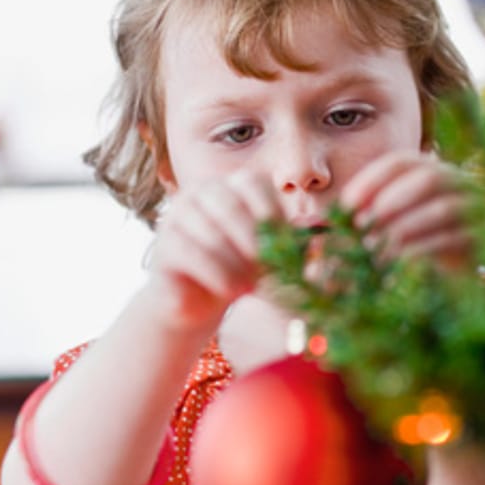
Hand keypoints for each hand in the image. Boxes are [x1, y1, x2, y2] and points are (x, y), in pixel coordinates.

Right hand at [145, 166, 280, 328]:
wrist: (198, 301)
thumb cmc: (242, 271)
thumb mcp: (271, 254)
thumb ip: (293, 241)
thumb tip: (320, 231)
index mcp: (231, 186)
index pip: (253, 183)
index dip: (270, 213)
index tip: (283, 244)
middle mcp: (201, 192)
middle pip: (229, 204)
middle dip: (252, 239)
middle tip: (268, 269)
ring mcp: (178, 215)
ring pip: (210, 231)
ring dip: (235, 262)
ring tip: (250, 287)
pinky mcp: (164, 244)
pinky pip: (191, 252)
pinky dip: (216, 273)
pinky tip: (230, 291)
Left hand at [340, 151, 472, 270]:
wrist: (453, 280)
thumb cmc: (412, 247)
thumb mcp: (384, 228)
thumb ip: (360, 219)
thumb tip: (322, 221)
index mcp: (432, 170)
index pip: (401, 162)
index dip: (372, 180)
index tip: (347, 205)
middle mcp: (459, 182)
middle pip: (428, 178)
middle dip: (390, 201)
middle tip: (362, 226)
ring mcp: (476, 209)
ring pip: (441, 208)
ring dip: (403, 227)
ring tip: (375, 247)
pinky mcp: (481, 239)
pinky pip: (451, 238)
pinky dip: (419, 249)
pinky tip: (396, 262)